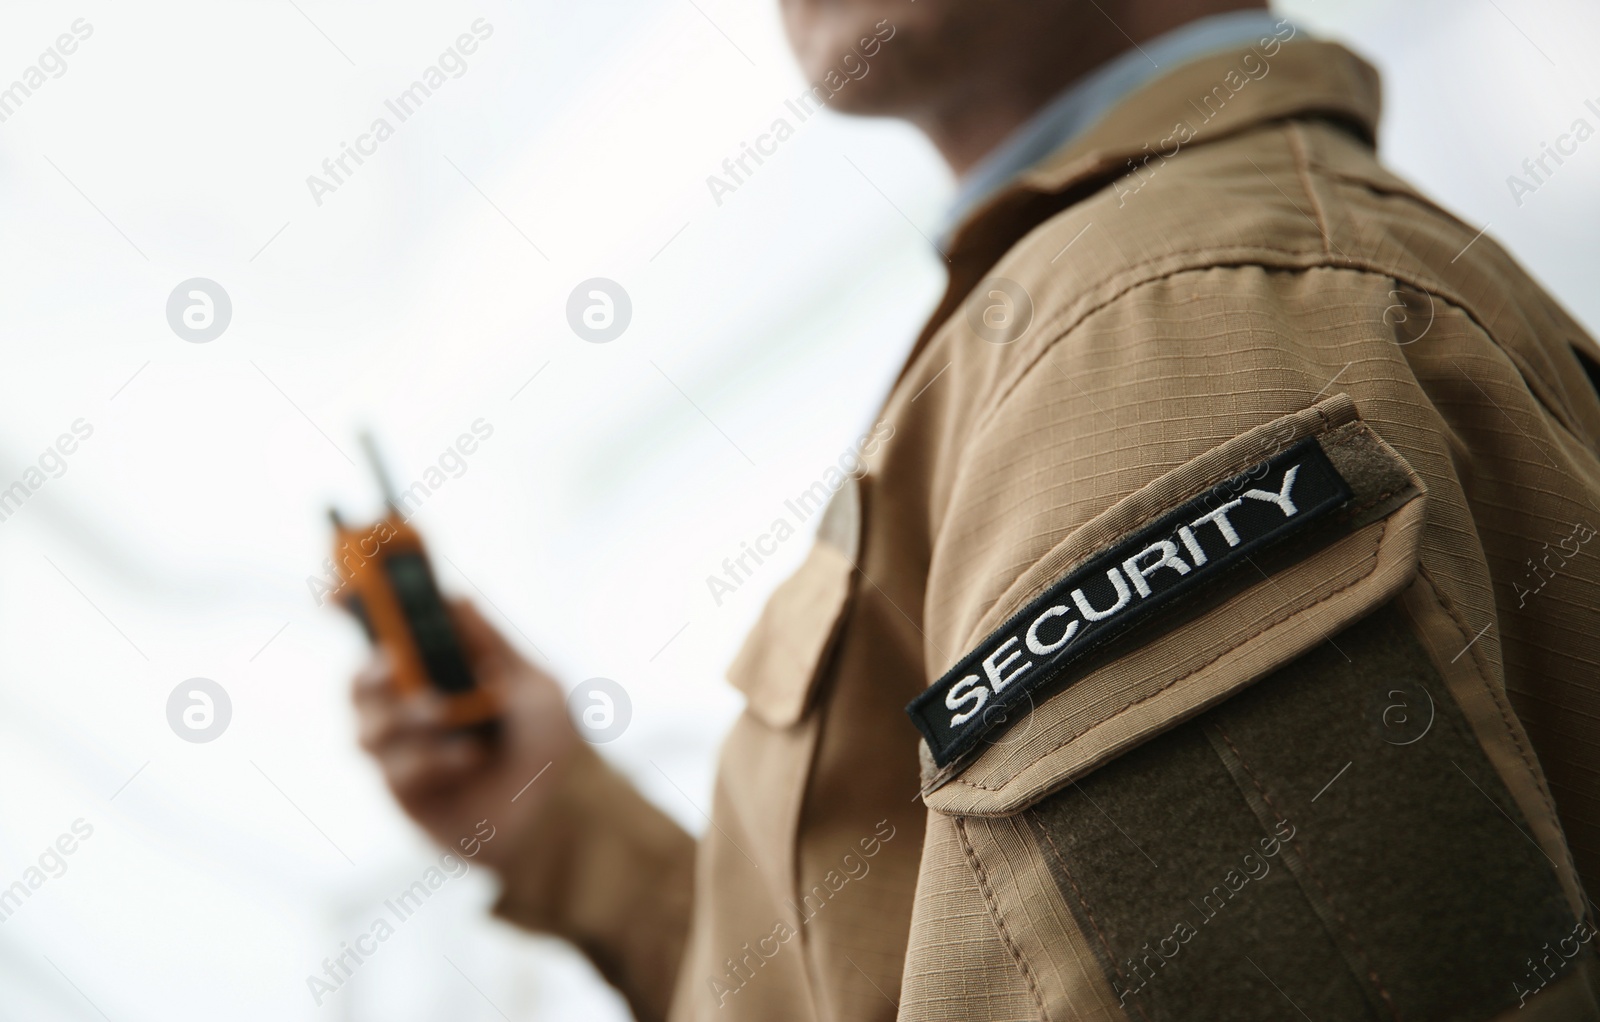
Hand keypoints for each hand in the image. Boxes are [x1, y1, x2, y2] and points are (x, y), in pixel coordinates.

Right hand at [353, 601, 583, 873]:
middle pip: (360, 685)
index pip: (391, 638)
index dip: (363, 612)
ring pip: (365, 728)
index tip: (344, 591)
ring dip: (400, 716)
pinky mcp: (411, 798)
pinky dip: (428, 757)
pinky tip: (469, 758)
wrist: (571, 815)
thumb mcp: (534, 685)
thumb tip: (457, 597)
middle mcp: (417, 712)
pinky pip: (395, 771)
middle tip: (394, 664)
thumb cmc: (556, 747)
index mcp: (444, 676)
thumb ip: (491, 645)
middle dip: (369, 671)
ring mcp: (409, 756)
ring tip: (442, 714)